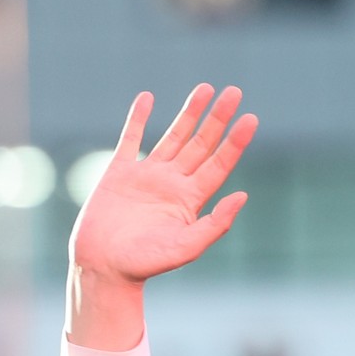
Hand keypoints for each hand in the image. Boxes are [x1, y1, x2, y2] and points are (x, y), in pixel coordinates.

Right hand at [64, 86, 257, 351]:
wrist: (104, 267)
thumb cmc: (145, 264)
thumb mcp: (187, 247)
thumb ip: (215, 223)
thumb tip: (243, 196)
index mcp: (191, 200)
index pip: (219, 164)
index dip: (235, 142)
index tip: (251, 119)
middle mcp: (173, 184)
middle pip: (201, 144)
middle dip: (218, 118)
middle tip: (234, 92)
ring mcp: (147, 176)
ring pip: (173, 136)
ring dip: (189, 113)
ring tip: (205, 88)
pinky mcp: (119, 172)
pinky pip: (131, 138)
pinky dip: (138, 118)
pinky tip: (147, 98)